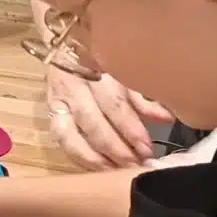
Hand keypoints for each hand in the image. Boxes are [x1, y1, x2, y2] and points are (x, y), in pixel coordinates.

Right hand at [47, 64, 169, 168]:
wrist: (65, 45)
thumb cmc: (102, 60)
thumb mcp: (124, 72)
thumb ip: (143, 97)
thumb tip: (167, 118)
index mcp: (95, 70)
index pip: (113, 105)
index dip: (131, 129)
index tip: (147, 148)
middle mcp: (72, 86)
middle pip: (92, 124)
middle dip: (115, 149)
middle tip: (134, 165)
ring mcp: (57, 101)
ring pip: (70, 136)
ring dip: (94, 158)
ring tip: (115, 171)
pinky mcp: (49, 113)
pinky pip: (62, 140)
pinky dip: (80, 157)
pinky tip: (98, 167)